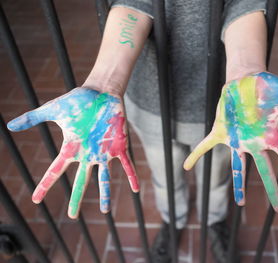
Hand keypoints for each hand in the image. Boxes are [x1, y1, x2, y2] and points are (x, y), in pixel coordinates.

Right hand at [7, 87, 137, 218]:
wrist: (101, 92)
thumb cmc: (77, 100)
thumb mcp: (52, 109)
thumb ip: (33, 118)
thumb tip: (10, 126)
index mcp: (72, 148)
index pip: (55, 171)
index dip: (45, 185)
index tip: (36, 200)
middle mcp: (88, 154)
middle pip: (81, 181)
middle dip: (76, 198)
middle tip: (72, 216)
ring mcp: (104, 152)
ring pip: (104, 178)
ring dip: (105, 194)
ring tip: (105, 211)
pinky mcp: (119, 146)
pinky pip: (127, 164)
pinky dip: (131, 176)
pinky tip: (136, 189)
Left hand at [184, 72, 277, 211]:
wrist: (245, 79)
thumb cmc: (267, 85)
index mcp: (271, 136)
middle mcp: (255, 143)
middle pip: (265, 171)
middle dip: (272, 190)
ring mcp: (237, 140)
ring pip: (238, 167)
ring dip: (238, 185)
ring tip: (239, 204)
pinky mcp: (220, 132)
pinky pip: (206, 146)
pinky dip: (196, 155)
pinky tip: (186, 166)